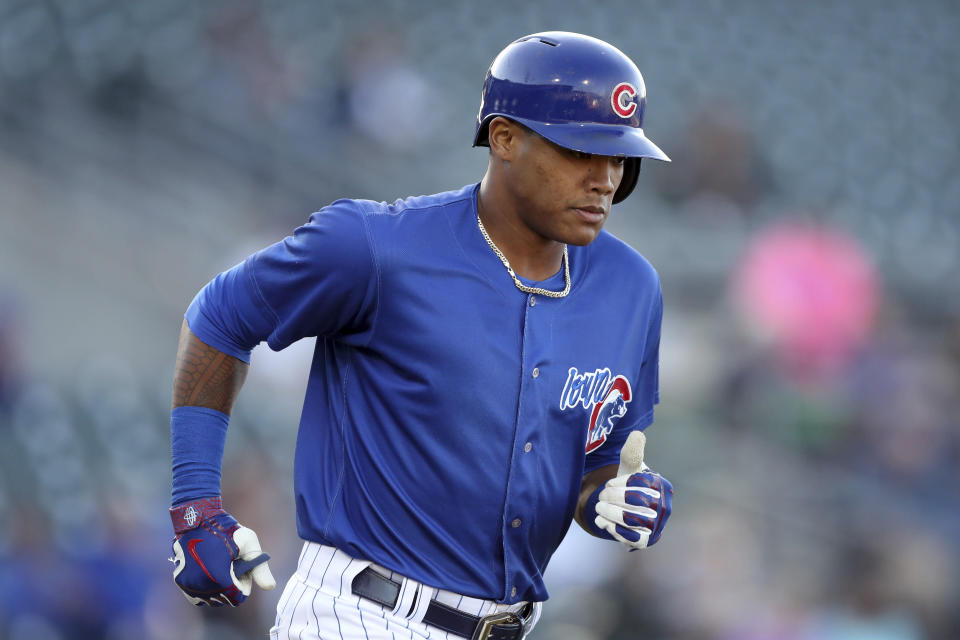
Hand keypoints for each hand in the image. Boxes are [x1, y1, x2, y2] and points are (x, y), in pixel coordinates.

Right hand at [169, 497, 275, 605]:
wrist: (197, 516)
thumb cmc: (226, 528)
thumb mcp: (249, 544)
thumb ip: (260, 568)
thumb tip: (270, 587)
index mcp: (218, 578)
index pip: (237, 597)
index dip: (244, 583)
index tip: (242, 567)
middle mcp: (200, 586)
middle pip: (224, 599)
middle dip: (231, 585)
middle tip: (232, 564)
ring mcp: (187, 584)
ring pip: (210, 598)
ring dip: (218, 587)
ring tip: (221, 565)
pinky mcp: (179, 580)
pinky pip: (196, 595)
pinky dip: (205, 587)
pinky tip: (210, 569)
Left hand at [589, 431, 672, 549]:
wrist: (630, 512)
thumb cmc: (630, 486)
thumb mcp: (630, 469)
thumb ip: (631, 453)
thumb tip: (637, 434)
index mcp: (662, 486)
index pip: (640, 483)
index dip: (620, 483)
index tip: (609, 483)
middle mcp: (664, 506)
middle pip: (636, 501)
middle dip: (612, 498)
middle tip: (601, 496)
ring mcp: (657, 525)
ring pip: (631, 520)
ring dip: (610, 513)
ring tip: (599, 508)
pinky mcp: (647, 541)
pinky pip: (628, 537)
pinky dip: (612, 528)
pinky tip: (602, 521)